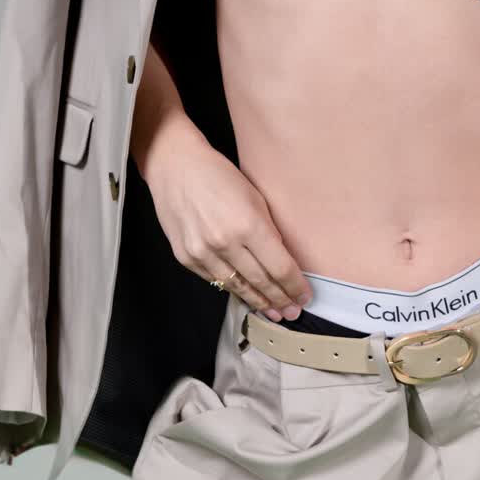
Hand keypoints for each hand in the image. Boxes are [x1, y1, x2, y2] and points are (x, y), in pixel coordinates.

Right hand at [144, 132, 312, 321]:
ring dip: (258, 301)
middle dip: (280, 299)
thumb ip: (269, 231)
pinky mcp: (186, 258)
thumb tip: (283, 263)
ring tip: (273, 311)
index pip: (280, 267)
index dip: (295, 286)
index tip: (304, 296)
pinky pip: (215, 280)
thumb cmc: (219, 175)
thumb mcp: (255, 197)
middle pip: (261, 282)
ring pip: (237, 287)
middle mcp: (225, 243)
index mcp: (248, 224)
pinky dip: (233, 289)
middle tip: (293, 312)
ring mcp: (202, 253)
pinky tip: (246, 295)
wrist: (175, 166)